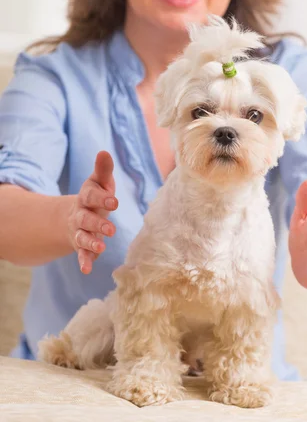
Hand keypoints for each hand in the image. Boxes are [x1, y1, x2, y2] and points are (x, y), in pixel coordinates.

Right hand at [67, 151, 117, 273]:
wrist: (77, 214)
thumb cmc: (96, 196)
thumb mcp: (99, 182)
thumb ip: (103, 170)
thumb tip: (104, 151)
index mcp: (87, 198)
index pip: (91, 196)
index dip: (101, 198)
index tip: (114, 201)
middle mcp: (81, 214)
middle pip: (86, 219)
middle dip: (97, 224)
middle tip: (111, 229)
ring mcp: (80, 231)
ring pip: (83, 237)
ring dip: (91, 243)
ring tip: (101, 248)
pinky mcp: (82, 246)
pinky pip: (81, 254)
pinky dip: (84, 261)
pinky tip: (87, 270)